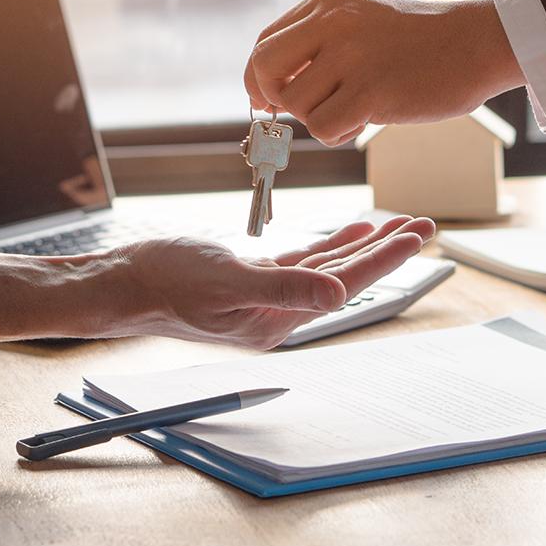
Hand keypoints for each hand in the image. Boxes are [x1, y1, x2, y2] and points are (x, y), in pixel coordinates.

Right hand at [112, 216, 435, 348]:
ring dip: (361, 246)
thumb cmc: (165, 282)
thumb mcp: (227, 282)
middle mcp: (278, 312)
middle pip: (345, 276)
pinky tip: (348, 232)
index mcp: (278, 319)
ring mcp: (265, 297)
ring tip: (396, 227)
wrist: (122, 284)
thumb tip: (340, 294)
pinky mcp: (250, 281)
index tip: (417, 235)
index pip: (345, 284)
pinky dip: (327, 246)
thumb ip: (284, 287)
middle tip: (423, 226)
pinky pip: (301, 262)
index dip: (384, 258)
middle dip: (385, 250)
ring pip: (327, 267)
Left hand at [243, 0, 522, 145]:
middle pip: (264, 68)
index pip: (265, 42)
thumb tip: (268, 91)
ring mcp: (352, 55)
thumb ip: (318, 43)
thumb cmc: (422, 41)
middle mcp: (333, 22)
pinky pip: (322, 127)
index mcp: (329, 0)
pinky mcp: (371, 90)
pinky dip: (336, 135)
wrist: (478, 43)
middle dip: (271, 97)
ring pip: (294, 104)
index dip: (259, 77)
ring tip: (352, 111)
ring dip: (317, 119)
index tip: (270, 98)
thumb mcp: (363, 20)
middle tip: (295, 111)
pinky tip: (362, 123)